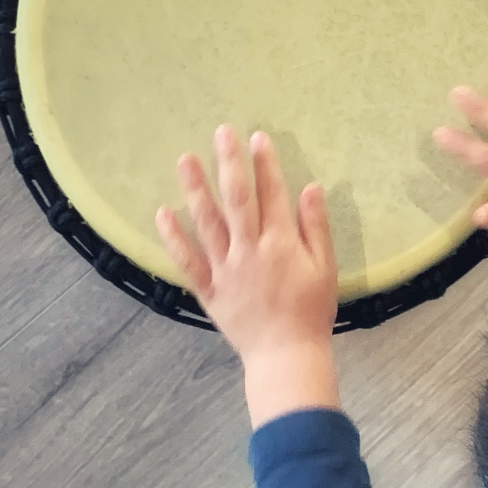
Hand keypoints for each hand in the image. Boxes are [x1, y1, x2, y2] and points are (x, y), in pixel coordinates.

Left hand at [156, 125, 339, 426]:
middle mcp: (249, 250)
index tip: (257, 137)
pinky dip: (174, 237)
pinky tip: (162, 213)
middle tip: (221, 132)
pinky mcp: (209, 289)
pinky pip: (187, 260)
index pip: (272, 194)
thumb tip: (310, 187)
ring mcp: (225, 269)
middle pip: (237, 199)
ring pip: (207, 223)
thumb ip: (315, 227)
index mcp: (280, 244)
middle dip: (229, 163)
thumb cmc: (311, 312)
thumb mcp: (325, 268)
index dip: (265, 164)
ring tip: (184, 159)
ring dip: (195, 189)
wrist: (286, 355)